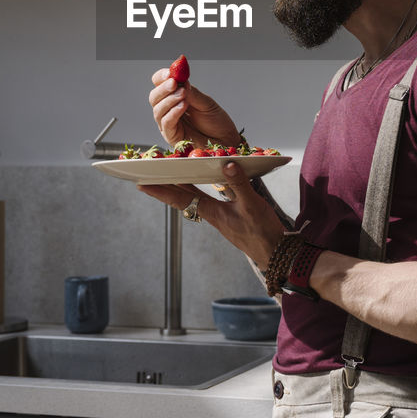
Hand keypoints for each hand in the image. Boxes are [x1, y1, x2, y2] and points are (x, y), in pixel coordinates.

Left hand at [138, 161, 282, 268]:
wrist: (275, 253)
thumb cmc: (263, 232)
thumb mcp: (252, 205)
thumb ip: (239, 184)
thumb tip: (226, 164)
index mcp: (212, 213)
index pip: (180, 199)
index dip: (160, 191)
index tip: (141, 184)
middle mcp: (211, 215)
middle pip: (182, 198)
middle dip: (165, 186)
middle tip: (149, 175)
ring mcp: (219, 217)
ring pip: (194, 198)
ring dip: (181, 187)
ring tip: (169, 175)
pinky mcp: (228, 217)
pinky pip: (206, 199)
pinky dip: (199, 189)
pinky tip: (201, 183)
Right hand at [148, 66, 239, 147]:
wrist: (225, 139)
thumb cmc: (216, 122)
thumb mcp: (206, 102)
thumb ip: (193, 93)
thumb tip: (181, 81)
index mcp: (175, 97)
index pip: (160, 84)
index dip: (162, 77)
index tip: (170, 73)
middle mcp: (169, 110)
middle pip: (155, 97)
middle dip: (163, 89)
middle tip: (174, 83)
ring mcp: (169, 123)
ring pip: (158, 110)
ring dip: (169, 100)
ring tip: (184, 95)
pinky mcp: (172, 136)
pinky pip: (166, 124)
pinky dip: (173, 113)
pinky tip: (183, 106)